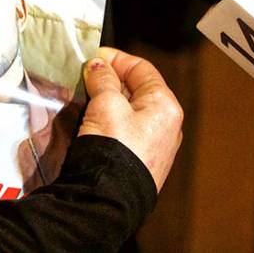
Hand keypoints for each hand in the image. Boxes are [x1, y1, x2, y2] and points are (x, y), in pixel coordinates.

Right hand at [79, 47, 183, 191]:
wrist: (109, 197)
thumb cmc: (115, 149)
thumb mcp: (106, 104)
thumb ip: (102, 80)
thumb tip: (98, 65)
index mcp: (165, 105)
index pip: (142, 68)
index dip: (117, 59)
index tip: (95, 56)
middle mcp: (166, 124)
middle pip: (137, 89)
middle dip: (111, 79)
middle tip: (87, 74)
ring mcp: (155, 144)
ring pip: (131, 110)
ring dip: (109, 99)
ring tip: (87, 95)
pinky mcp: (142, 159)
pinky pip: (128, 130)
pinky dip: (111, 119)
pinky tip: (94, 120)